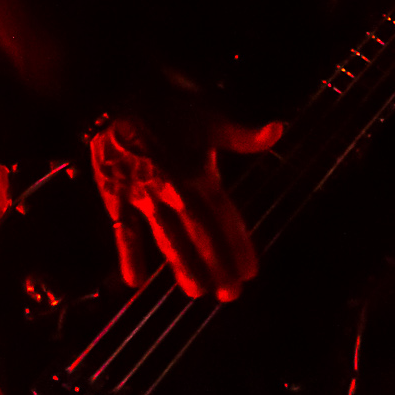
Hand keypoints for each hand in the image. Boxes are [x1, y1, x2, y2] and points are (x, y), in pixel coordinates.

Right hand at [90, 110, 283, 300]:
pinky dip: (127, 254)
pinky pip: (123, 230)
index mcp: (199, 173)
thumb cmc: (166, 111)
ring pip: (167, 237)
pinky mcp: (116, 198)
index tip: (250, 271)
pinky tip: (134, 281)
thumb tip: (278, 129)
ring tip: (196, 292)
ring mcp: (143, 197)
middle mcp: (174, 189)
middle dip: (216, 265)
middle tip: (230, 294)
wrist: (117, 100)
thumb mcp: (208, 119)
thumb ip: (242, 135)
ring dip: (182, 266)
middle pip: (199, 234)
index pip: (224, 217)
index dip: (238, 245)